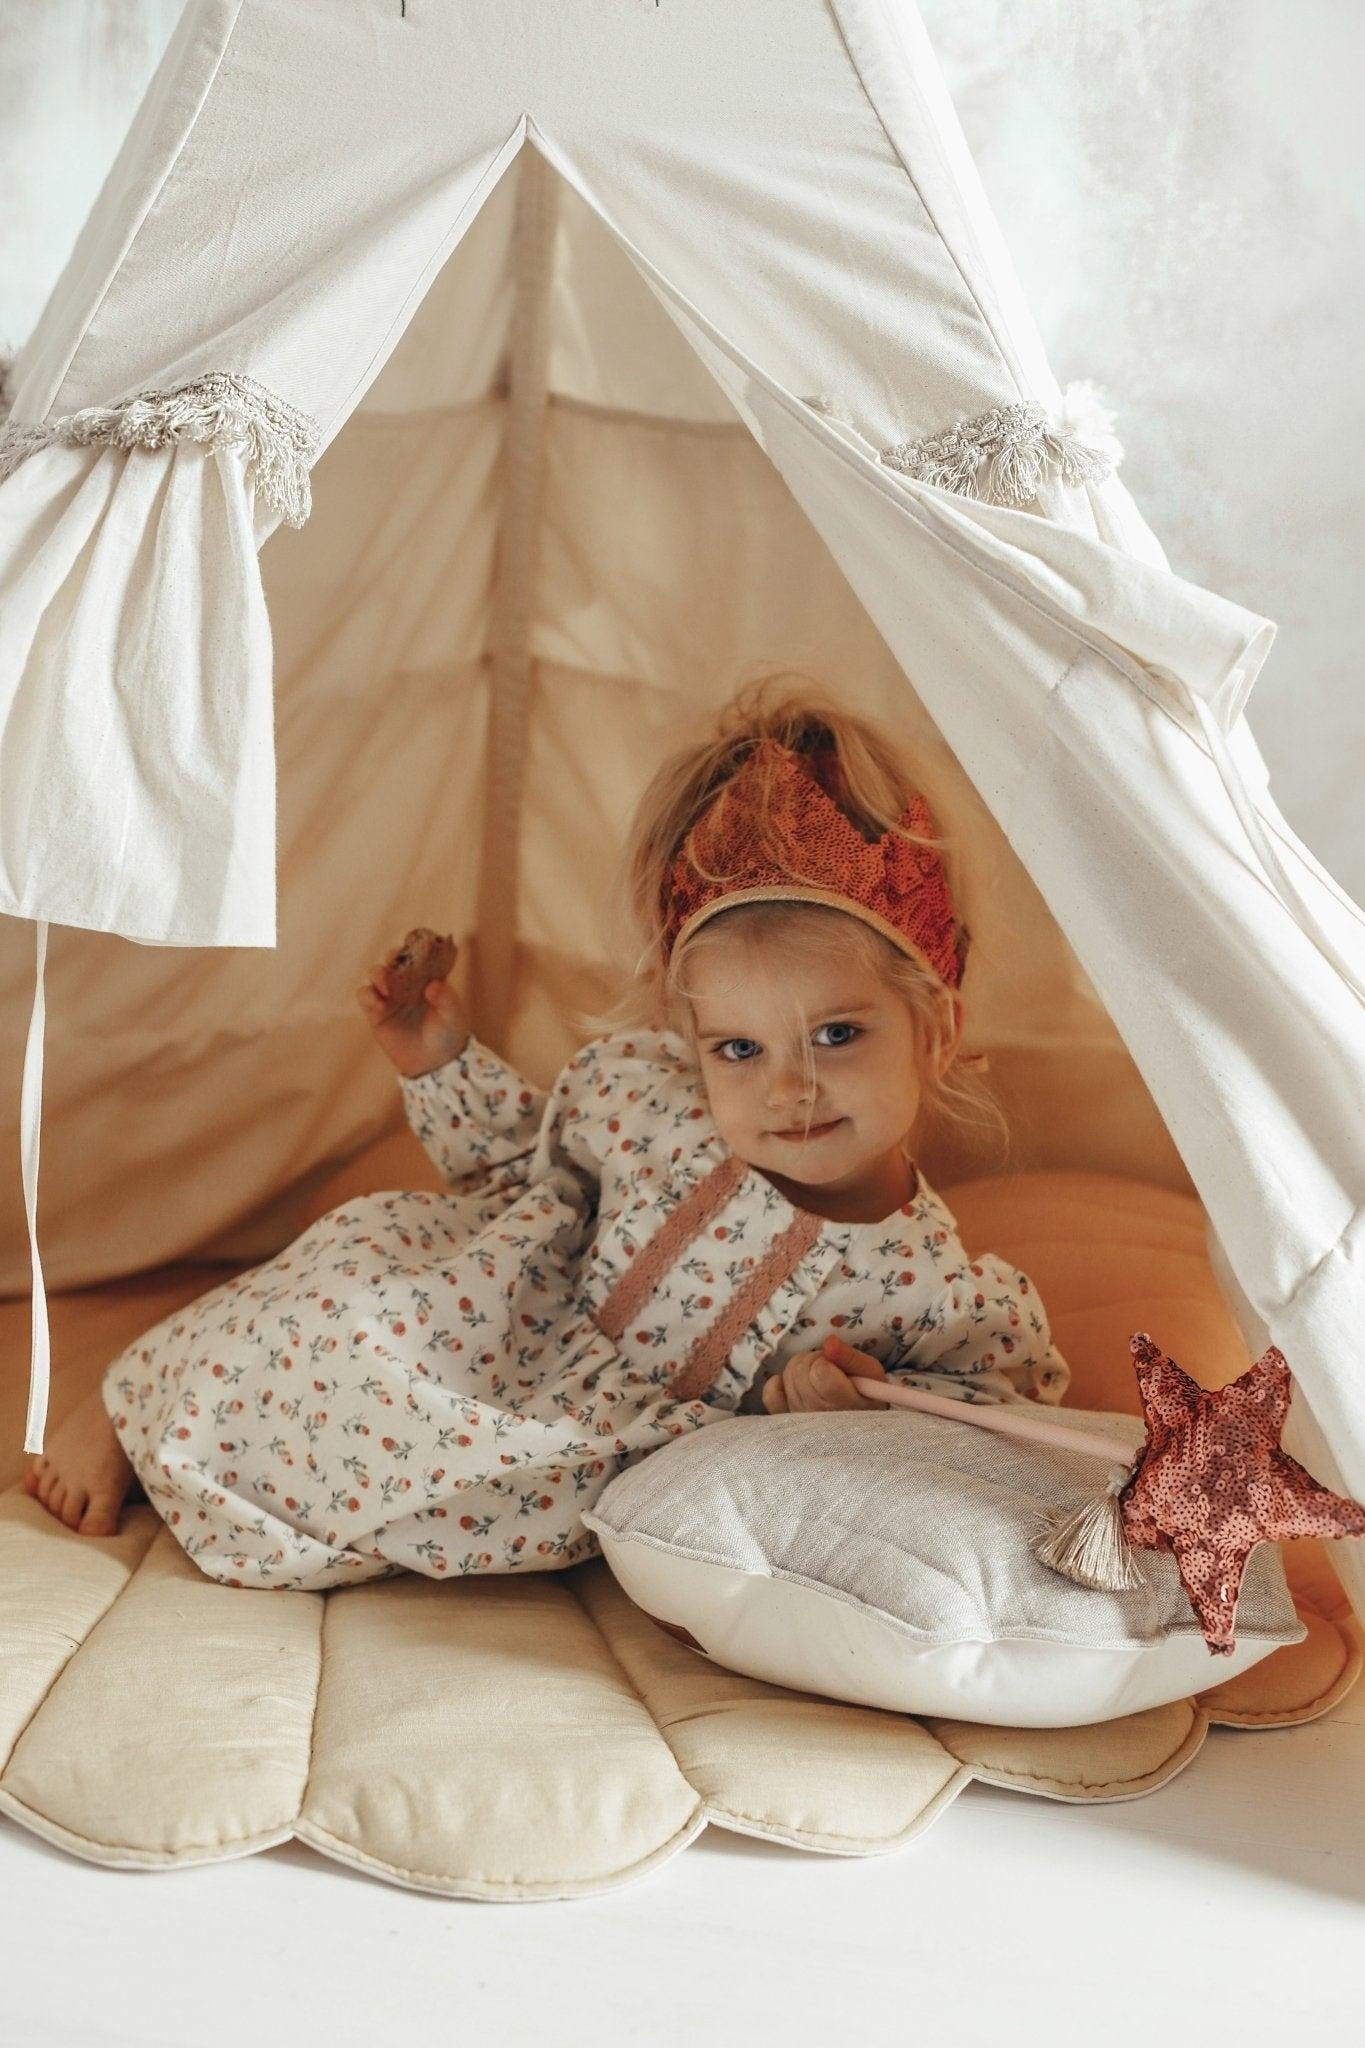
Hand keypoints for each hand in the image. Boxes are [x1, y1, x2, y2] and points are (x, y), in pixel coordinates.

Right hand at [356, 942, 471, 1078]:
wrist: (435, 1064)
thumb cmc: (449, 1035)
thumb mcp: (453, 1015)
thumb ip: (446, 998)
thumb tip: (432, 986)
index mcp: (427, 978)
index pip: (417, 955)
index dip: (413, 945)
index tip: (412, 942)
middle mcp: (407, 984)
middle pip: (393, 960)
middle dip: (392, 956)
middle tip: (394, 962)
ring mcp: (390, 997)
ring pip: (376, 974)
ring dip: (378, 974)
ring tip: (386, 987)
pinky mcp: (377, 1014)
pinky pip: (365, 997)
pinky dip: (368, 996)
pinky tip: (380, 1005)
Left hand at [761, 1334, 892, 1413]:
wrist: (865, 1431)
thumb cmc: (870, 1399)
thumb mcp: (873, 1376)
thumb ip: (850, 1357)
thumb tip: (828, 1342)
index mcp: (843, 1404)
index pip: (818, 1369)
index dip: (826, 1361)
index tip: (838, 1368)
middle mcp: (817, 1414)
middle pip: (799, 1369)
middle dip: (814, 1361)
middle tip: (830, 1371)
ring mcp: (798, 1419)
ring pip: (786, 1376)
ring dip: (801, 1371)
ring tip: (818, 1381)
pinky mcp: (786, 1420)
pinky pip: (771, 1394)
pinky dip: (780, 1384)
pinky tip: (797, 1387)